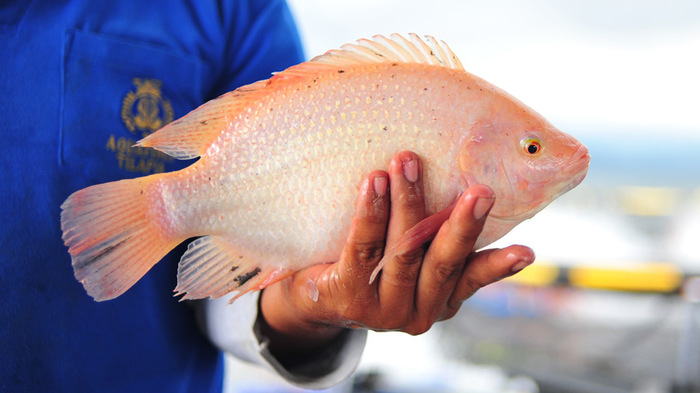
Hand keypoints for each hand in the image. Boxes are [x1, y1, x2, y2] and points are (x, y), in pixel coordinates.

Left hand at [258, 151, 534, 355]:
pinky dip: (370, 213)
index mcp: (440, 300)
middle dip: (462, 226)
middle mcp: (416, 312)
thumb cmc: (373, 265)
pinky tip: (373, 183)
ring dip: (408, 204)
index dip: (498, 267)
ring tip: (407, 161)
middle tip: (481, 191)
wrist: (315, 297)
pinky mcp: (347, 298)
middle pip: (442, 264)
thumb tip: (475, 189)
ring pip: (401, 252)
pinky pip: (362, 249)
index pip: (472, 279)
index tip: (526, 253)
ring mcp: (381, 311)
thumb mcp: (412, 258)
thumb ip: (438, 239)